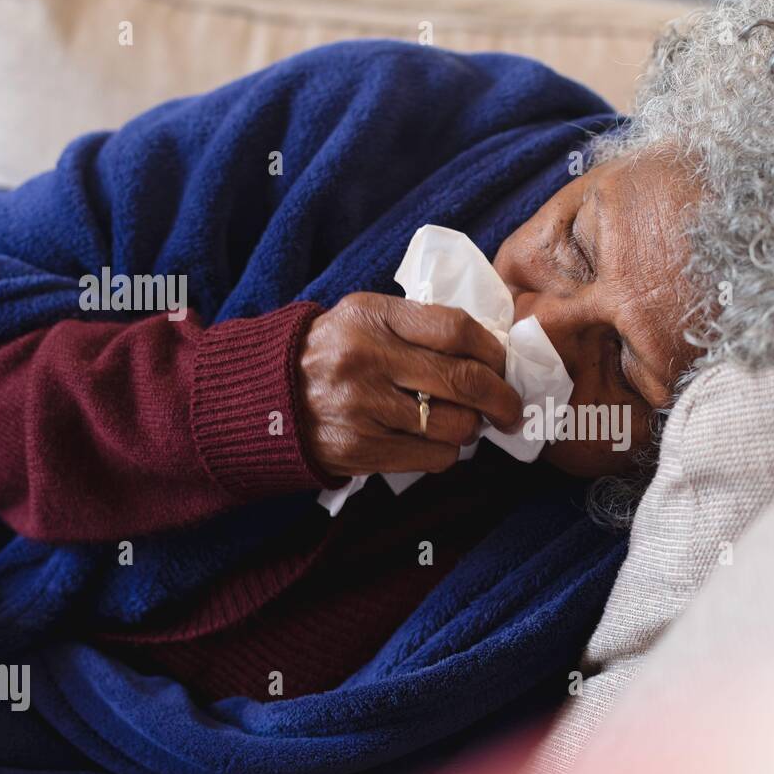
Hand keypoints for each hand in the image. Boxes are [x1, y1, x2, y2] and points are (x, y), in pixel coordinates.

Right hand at [297, 292, 521, 477]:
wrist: (263, 396)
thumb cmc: (331, 353)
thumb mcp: (364, 317)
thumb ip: (417, 326)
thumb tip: (488, 353)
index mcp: (373, 316)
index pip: (456, 328)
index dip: (493, 351)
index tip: (503, 364)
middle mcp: (368, 359)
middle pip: (464, 381)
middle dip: (502, 399)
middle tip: (510, 408)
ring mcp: (363, 407)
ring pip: (453, 425)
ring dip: (470, 429)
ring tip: (462, 423)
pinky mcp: (360, 449)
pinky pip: (432, 457)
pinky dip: (444, 453)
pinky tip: (432, 442)